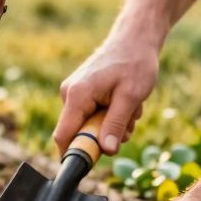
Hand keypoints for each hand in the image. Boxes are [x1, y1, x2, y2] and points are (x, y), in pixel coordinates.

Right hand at [54, 37, 158, 154]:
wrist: (135, 39)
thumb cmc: (134, 63)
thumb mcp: (130, 97)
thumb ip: (115, 125)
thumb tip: (106, 151)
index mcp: (77, 94)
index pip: (64, 136)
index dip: (77, 154)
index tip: (98, 161)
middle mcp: (69, 94)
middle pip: (80, 133)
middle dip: (106, 135)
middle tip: (129, 122)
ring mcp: (74, 93)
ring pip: (90, 126)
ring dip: (113, 124)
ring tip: (131, 106)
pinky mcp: (82, 93)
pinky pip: (94, 116)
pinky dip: (112, 115)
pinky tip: (125, 100)